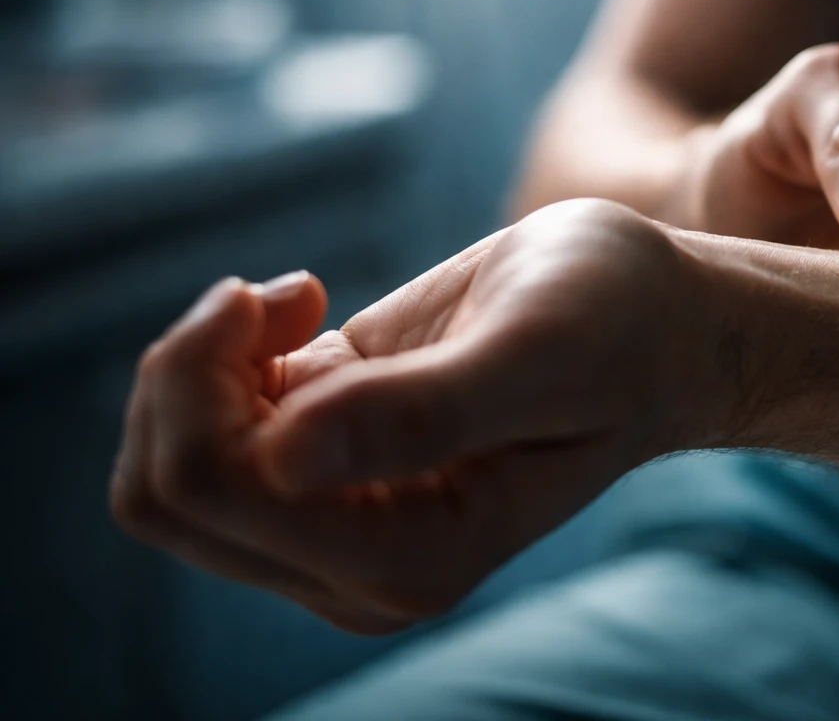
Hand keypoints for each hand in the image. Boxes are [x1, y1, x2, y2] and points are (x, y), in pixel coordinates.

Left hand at [110, 200, 712, 632]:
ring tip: (294, 301)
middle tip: (272, 294)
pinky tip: (304, 309)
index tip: (287, 288)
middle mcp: (359, 565)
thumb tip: (284, 456)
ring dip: (201, 369)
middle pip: (168, 495)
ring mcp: (334, 524)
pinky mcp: (322, 471)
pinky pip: (204, 436)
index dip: (200, 383)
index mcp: (412, 557)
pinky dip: (223, 360)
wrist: (655, 324)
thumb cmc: (618, 326)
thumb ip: (425, 412)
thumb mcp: (540, 351)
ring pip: (168, 471)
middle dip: (186, 377)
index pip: (212, 493)